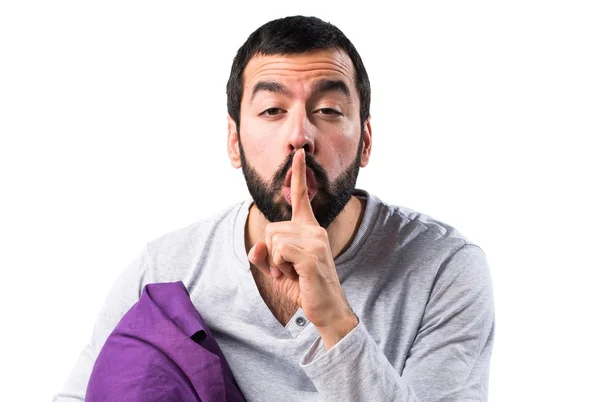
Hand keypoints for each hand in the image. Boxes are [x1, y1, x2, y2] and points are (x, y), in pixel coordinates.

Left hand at [248, 149, 357, 348]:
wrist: (327, 310)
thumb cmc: (305, 288)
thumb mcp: (278, 271)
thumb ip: (264, 257)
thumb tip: (256, 246)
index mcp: (309, 229)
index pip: (302, 197)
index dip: (298, 175)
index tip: (299, 153)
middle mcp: (314, 230)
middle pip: (272, 228)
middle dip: (271, 254)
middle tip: (288, 269)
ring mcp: (315, 241)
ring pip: (273, 240)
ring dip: (275, 262)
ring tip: (293, 273)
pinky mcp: (311, 255)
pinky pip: (278, 250)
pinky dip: (278, 266)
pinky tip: (294, 275)